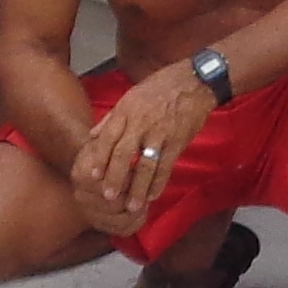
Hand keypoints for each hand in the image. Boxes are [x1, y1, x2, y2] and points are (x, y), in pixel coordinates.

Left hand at [74, 76, 213, 236]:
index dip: (100, 159)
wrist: (194, 81)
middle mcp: (141, 123)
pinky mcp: (177, 141)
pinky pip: (166, 166)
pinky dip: (159, 183)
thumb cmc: (160, 87)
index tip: (93, 176)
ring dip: (138, 188)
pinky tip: (153, 196)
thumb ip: (111, 118)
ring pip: (146, 165)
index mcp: (127, 111)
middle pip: (123, 154)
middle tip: (108, 197)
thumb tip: (92, 135)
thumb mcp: (131, 96)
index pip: (108, 138)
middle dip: (115, 177)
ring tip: (132, 206)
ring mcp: (160, 133)